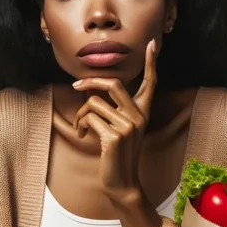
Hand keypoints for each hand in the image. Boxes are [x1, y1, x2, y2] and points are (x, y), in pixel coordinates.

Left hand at [72, 39, 157, 202]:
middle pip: (113, 84)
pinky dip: (80, 125)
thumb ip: (116, 111)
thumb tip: (93, 92)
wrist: (121, 183)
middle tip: (76, 84)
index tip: (150, 44)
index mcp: (143, 113)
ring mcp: (128, 126)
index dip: (150, 63)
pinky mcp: (114, 137)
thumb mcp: (121, 130)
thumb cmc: (117, 155)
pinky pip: (89, 118)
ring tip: (81, 128)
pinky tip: (83, 136)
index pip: (150, 83)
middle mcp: (139, 117)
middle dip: (90, 81)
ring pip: (93, 103)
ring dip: (81, 115)